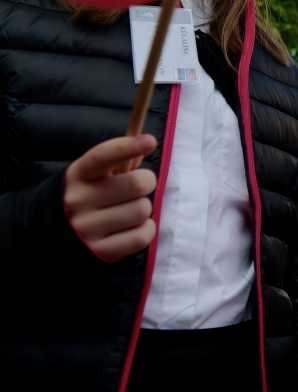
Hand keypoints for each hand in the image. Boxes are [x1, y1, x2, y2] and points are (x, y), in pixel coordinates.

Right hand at [64, 135, 158, 262]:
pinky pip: (142, 235)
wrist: (54, 233)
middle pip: (136, 184)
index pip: (103, 156)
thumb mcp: (93, 175)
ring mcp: (87, 228)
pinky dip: (146, 230)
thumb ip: (119, 161)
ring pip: (142, 210)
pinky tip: (132, 227)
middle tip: (139, 187)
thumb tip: (144, 146)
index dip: (128, 147)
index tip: (149, 141)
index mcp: (79, 175)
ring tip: (129, 210)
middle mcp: (79, 200)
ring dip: (144, 208)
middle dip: (146, 182)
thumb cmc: (87, 196)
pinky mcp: (100, 250)